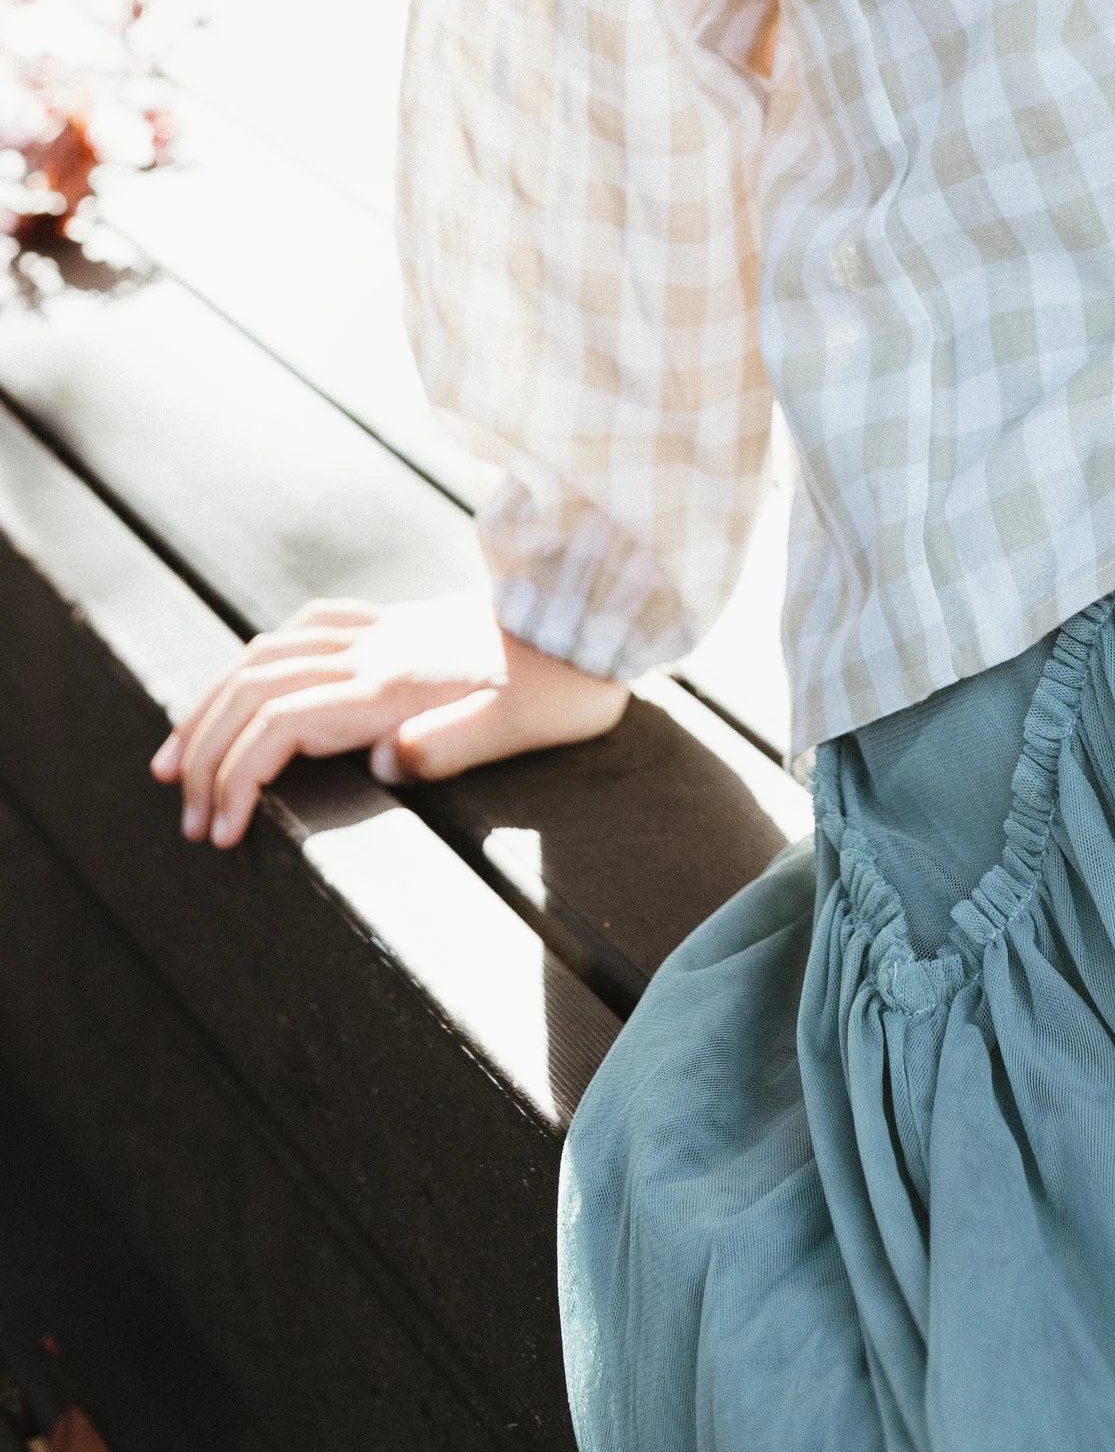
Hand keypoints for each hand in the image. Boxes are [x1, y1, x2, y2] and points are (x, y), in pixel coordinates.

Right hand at [150, 592, 629, 847]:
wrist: (597, 618)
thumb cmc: (565, 688)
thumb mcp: (520, 730)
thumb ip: (448, 746)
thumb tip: (382, 764)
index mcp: (394, 687)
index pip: (280, 726)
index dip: (235, 778)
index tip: (220, 833)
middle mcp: (375, 652)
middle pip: (253, 690)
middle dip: (205, 750)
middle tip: (184, 812)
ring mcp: (382, 631)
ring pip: (264, 655)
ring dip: (212, 703)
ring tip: (180, 754)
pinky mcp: (398, 621)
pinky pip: (305, 627)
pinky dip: (257, 658)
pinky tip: (249, 681)